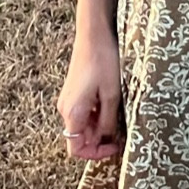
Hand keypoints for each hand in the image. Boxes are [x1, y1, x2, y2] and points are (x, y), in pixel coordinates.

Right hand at [57, 30, 125, 161]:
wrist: (93, 35)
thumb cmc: (103, 61)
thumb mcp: (112, 94)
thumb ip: (108, 121)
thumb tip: (106, 138)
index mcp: (73, 112)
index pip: (76, 149)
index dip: (95, 153)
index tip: (115, 146)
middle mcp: (66, 109)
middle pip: (79, 138)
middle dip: (100, 140)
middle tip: (122, 133)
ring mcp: (69, 100)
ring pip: (83, 126)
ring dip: (100, 128)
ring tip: (119, 117)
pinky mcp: (74, 92)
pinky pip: (84, 113)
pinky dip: (97, 116)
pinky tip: (111, 106)